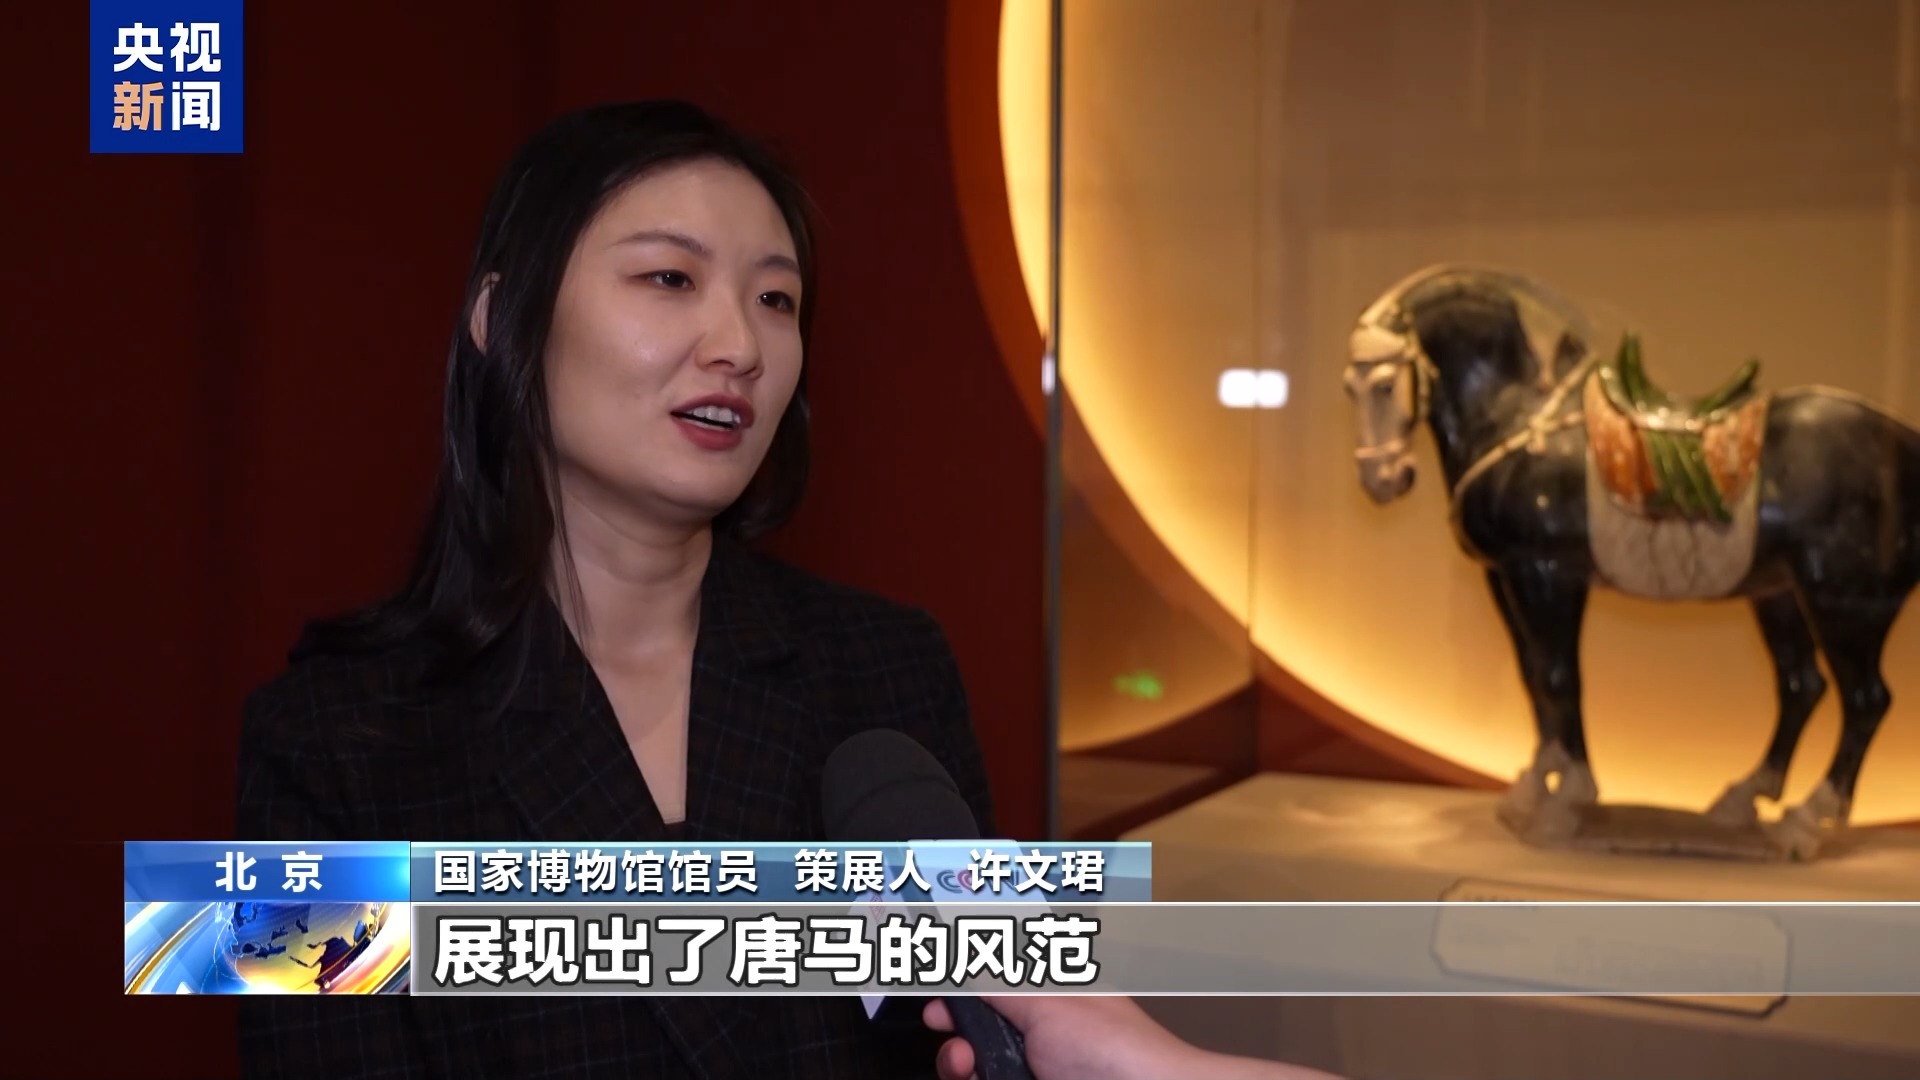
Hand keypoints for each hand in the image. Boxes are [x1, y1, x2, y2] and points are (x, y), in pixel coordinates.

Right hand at [924, 996, 1190, 1079]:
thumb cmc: (1116, 1053)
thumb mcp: (1046, 1004)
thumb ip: (997, 981)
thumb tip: (961, 951)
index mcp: (1053, 993)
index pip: (998, 976)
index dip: (964, 979)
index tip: (935, 982)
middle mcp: (1045, 1031)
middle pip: (979, 1025)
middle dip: (955, 1027)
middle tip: (945, 1027)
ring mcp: (1039, 1068)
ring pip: (978, 1064)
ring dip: (960, 1063)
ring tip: (967, 1067)